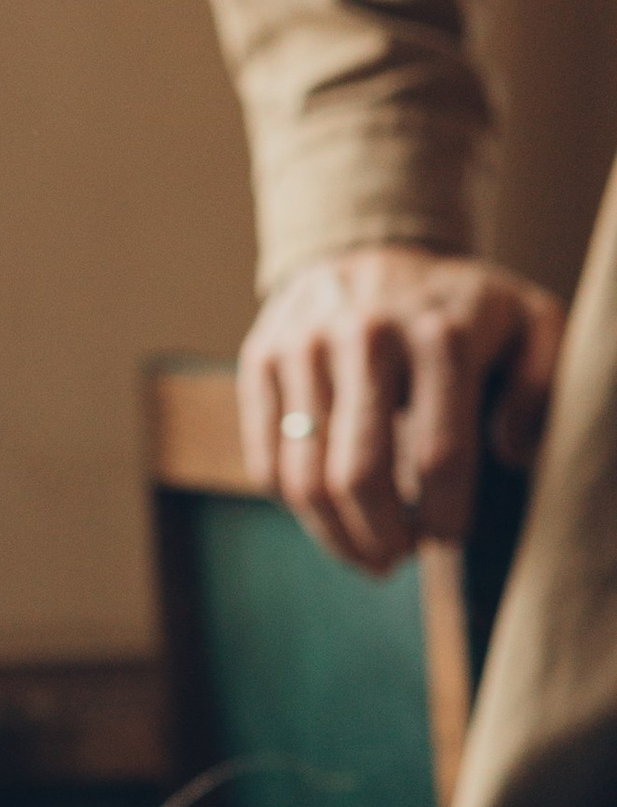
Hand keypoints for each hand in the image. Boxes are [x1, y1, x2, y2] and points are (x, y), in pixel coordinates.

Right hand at [237, 250, 560, 573]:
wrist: (367, 248)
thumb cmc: (458, 307)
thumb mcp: (530, 323)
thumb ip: (544, 384)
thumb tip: (511, 451)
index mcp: (440, 333)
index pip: (440, 455)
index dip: (445, 515)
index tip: (447, 538)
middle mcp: (365, 336)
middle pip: (359, 475)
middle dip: (382, 537)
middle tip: (398, 558)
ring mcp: (304, 347)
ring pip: (304, 479)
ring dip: (336, 536)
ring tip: (364, 553)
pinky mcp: (261, 360)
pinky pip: (267, 463)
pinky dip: (295, 505)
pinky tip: (329, 511)